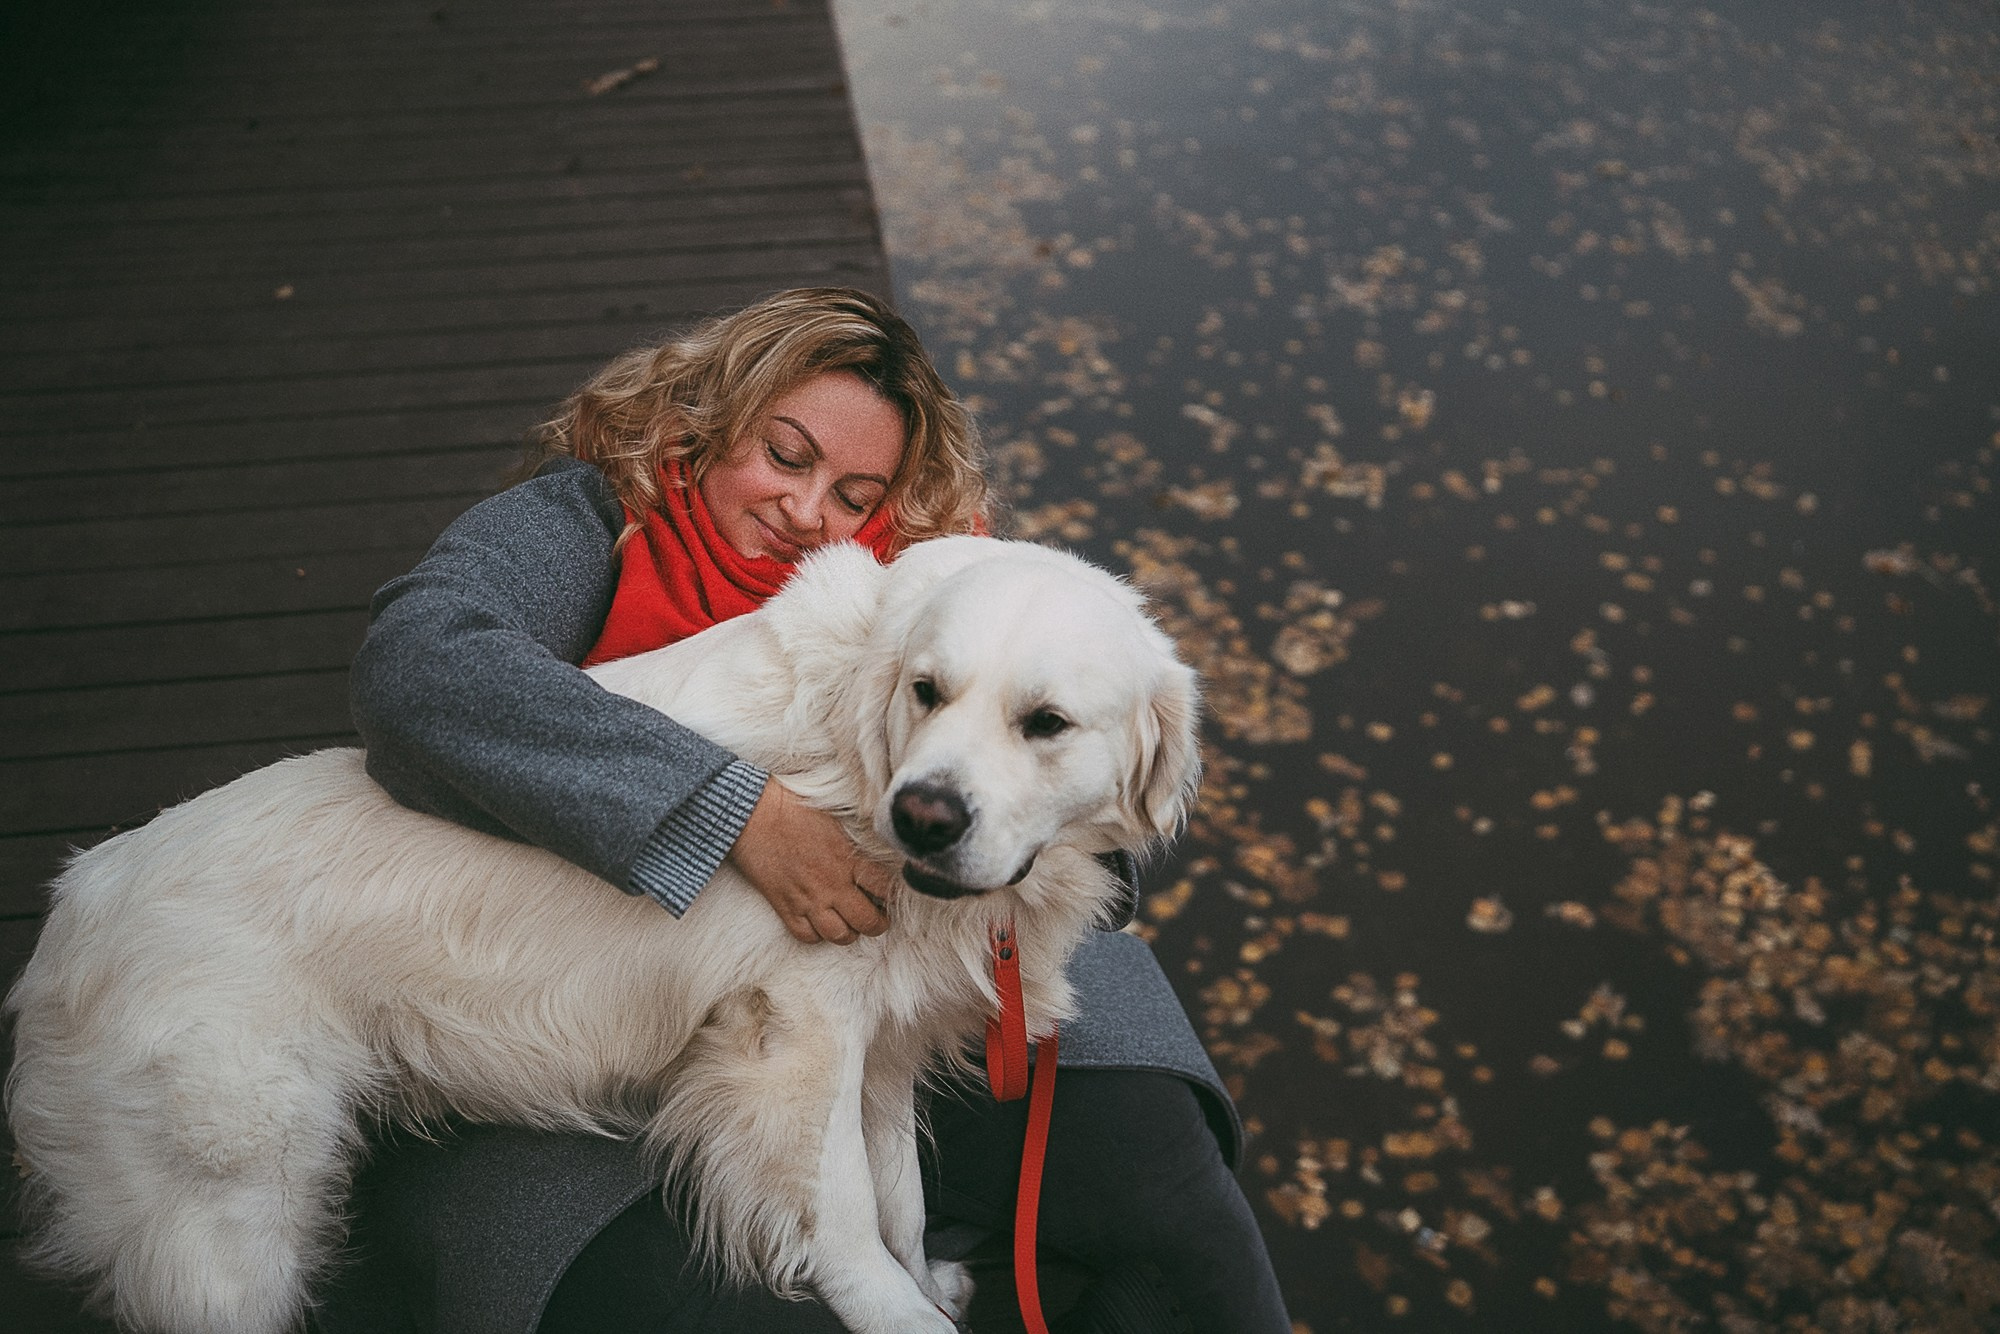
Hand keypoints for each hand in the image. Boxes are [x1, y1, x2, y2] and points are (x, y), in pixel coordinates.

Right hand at [727, 781, 894, 944]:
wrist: (752, 814)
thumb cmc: (793, 809)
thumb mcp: (835, 820)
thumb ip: (855, 843)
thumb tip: (875, 850)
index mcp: (848, 859)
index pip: (885, 889)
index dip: (892, 895)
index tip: (888, 894)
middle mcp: (832, 884)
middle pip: (868, 922)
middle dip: (877, 924)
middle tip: (875, 917)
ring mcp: (808, 899)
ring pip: (840, 935)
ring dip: (849, 933)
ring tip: (848, 922)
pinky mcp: (784, 906)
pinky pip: (807, 936)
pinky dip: (816, 935)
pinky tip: (819, 922)